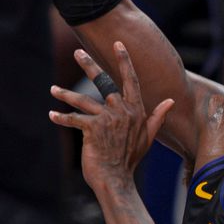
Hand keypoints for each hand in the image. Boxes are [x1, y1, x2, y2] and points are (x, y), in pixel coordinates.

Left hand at [49, 43, 173, 194]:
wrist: (117, 179)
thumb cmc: (130, 159)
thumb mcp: (148, 136)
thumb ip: (157, 117)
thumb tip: (171, 101)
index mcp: (136, 110)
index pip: (131, 79)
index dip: (124, 60)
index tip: (118, 44)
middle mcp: (122, 110)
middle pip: (103, 82)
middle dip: (89, 65)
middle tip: (78, 52)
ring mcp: (107, 119)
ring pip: (83, 100)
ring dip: (65, 94)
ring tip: (53, 89)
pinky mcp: (93, 129)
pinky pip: (74, 119)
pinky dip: (62, 117)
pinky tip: (52, 115)